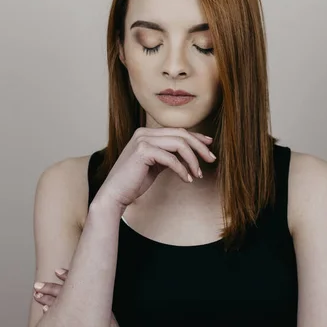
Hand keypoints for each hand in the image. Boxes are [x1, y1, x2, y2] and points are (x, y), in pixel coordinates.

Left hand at [33, 269, 144, 326]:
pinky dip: (52, 313)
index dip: (68, 278)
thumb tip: (86, 310)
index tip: (58, 271)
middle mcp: (92, 313)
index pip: (80, 288)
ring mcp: (86, 325)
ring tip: (36, 294)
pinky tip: (44, 309)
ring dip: (48, 298)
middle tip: (37, 284)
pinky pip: (62, 322)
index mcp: (98, 308)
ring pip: (62, 306)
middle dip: (51, 288)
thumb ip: (100, 315)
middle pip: (68, 295)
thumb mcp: (110, 326)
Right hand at [95, 127, 215, 209]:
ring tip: (198, 174)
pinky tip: (187, 179)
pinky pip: (171, 158)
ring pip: (179, 144)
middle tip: (211, 159)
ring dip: (193, 160)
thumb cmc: (134, 182)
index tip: (210, 146)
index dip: (196, 138)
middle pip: (181, 134)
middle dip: (200, 147)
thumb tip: (190, 153)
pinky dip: (182, 169)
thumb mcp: (155, 165)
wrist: (114, 195)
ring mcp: (143, 140)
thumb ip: (169, 156)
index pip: (178, 131)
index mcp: (147, 133)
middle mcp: (144, 132)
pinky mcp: (143, 151)